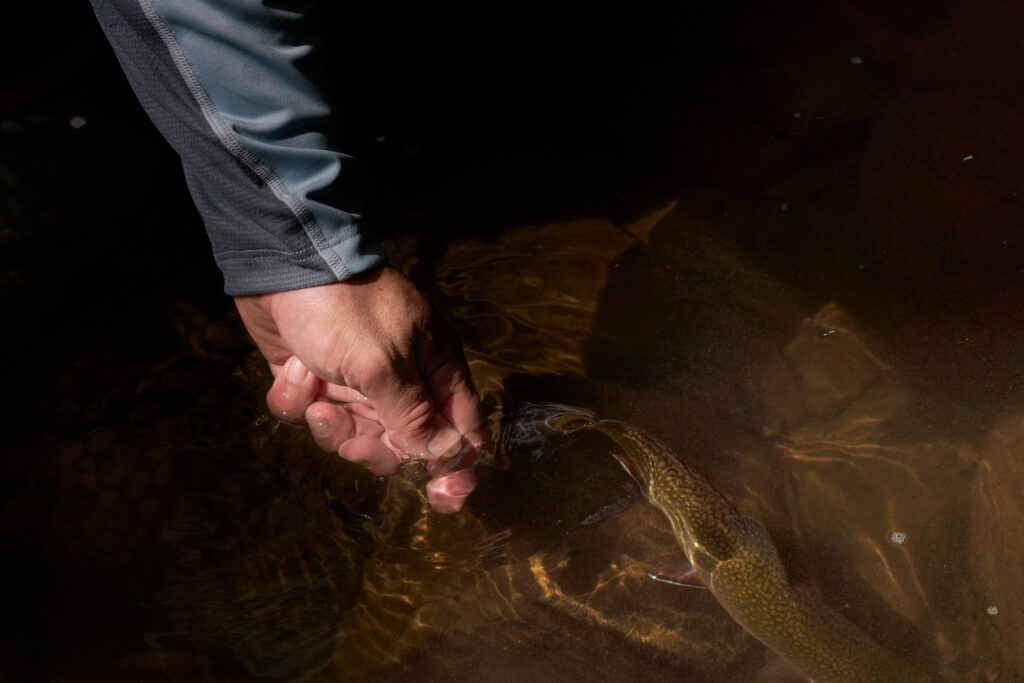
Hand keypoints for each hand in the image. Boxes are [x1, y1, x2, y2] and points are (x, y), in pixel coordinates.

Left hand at [234, 266, 483, 512]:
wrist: (279, 265)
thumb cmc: (344, 308)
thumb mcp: (382, 364)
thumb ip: (413, 416)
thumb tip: (449, 457)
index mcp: (433, 367)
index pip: (460, 427)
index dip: (456, 465)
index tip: (443, 500)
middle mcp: (400, 379)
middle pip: (403, 443)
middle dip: (375, 451)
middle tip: (353, 444)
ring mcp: (355, 381)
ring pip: (354, 434)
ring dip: (332, 427)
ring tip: (316, 401)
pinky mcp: (315, 379)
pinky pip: (313, 414)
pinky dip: (299, 401)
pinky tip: (293, 374)